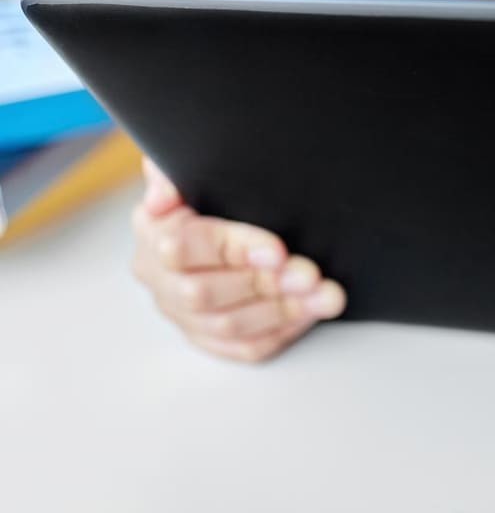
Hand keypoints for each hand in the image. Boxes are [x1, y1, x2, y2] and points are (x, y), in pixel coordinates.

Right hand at [130, 161, 346, 360]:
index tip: (278, 251)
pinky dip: (281, 331)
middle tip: (310, 274)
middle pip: (202, 293)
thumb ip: (171, 171)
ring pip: (227, 325)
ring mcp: (182, 312)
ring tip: (325, 295)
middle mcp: (160, 276)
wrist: (230, 207)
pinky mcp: (209, 337)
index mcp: (152, 229)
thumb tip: (161, 197)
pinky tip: (311, 311)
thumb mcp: (193, 165)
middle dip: (263, 283)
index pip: (182, 248)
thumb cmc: (214, 186)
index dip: (234, 250)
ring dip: (281, 310)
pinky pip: (244, 347)